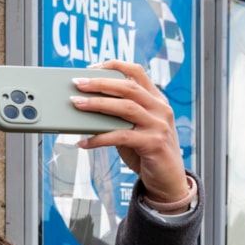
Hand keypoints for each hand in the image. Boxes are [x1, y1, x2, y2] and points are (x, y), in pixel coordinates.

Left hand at [70, 60, 189, 207]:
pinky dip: (99, 138)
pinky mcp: (154, 143)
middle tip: (77, 83)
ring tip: (76, 104)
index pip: (137, 72)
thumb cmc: (146, 151)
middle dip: (100, 83)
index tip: (92, 67)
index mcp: (156, 99)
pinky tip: (83, 142)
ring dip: (97, 104)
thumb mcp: (134, 128)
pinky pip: (121, 136)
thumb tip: (86, 106)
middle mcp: (160, 108)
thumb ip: (118, 116)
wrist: (167, 178)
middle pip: (128, 87)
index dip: (114, 66)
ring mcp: (159, 125)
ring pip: (125, 107)